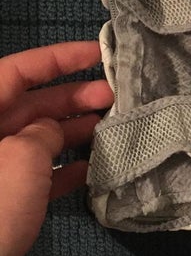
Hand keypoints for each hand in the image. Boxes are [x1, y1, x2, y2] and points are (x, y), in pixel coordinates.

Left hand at [0, 42, 112, 255]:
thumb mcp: (22, 156)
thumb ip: (43, 131)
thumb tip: (51, 131)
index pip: (16, 70)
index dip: (60, 58)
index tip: (101, 52)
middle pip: (29, 104)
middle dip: (74, 97)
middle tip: (116, 96)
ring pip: (36, 140)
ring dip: (73, 133)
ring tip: (113, 129)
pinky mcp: (2, 203)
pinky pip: (36, 175)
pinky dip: (64, 169)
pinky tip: (94, 169)